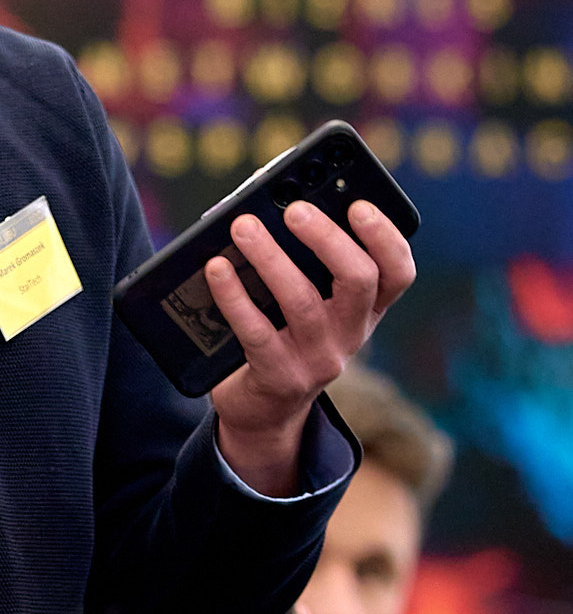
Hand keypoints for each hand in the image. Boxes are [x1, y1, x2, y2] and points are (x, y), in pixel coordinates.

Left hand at [208, 199, 415, 495]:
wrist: (262, 407)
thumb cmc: (280, 331)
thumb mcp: (304, 299)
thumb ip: (299, 258)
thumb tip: (263, 208)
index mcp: (366, 309)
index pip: (397, 273)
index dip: (385, 237)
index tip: (359, 206)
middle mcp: (351, 334)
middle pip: (359, 280)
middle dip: (327, 238)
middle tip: (295, 210)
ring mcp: (318, 359)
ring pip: (303, 301)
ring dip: (271, 258)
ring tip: (243, 226)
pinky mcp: (280, 376)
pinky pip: (256, 330)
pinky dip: (233, 295)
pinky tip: (216, 268)